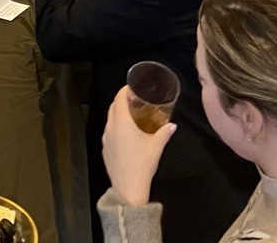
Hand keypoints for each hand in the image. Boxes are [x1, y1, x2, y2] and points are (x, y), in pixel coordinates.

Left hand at [102, 86, 176, 207]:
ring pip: (110, 120)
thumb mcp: (157, 146)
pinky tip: (126, 135)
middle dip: (122, 101)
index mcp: (122, 122)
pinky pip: (109, 132)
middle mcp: (110, 127)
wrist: (128, 187)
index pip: (119, 98)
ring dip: (118, 114)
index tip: (132, 87)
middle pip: (113, 107)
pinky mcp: (105, 149)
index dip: (124, 90)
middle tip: (135, 100)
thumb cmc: (142, 163)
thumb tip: (172, 125)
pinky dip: (115, 128)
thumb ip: (164, 132)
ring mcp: (105, 138)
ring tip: (132, 116)